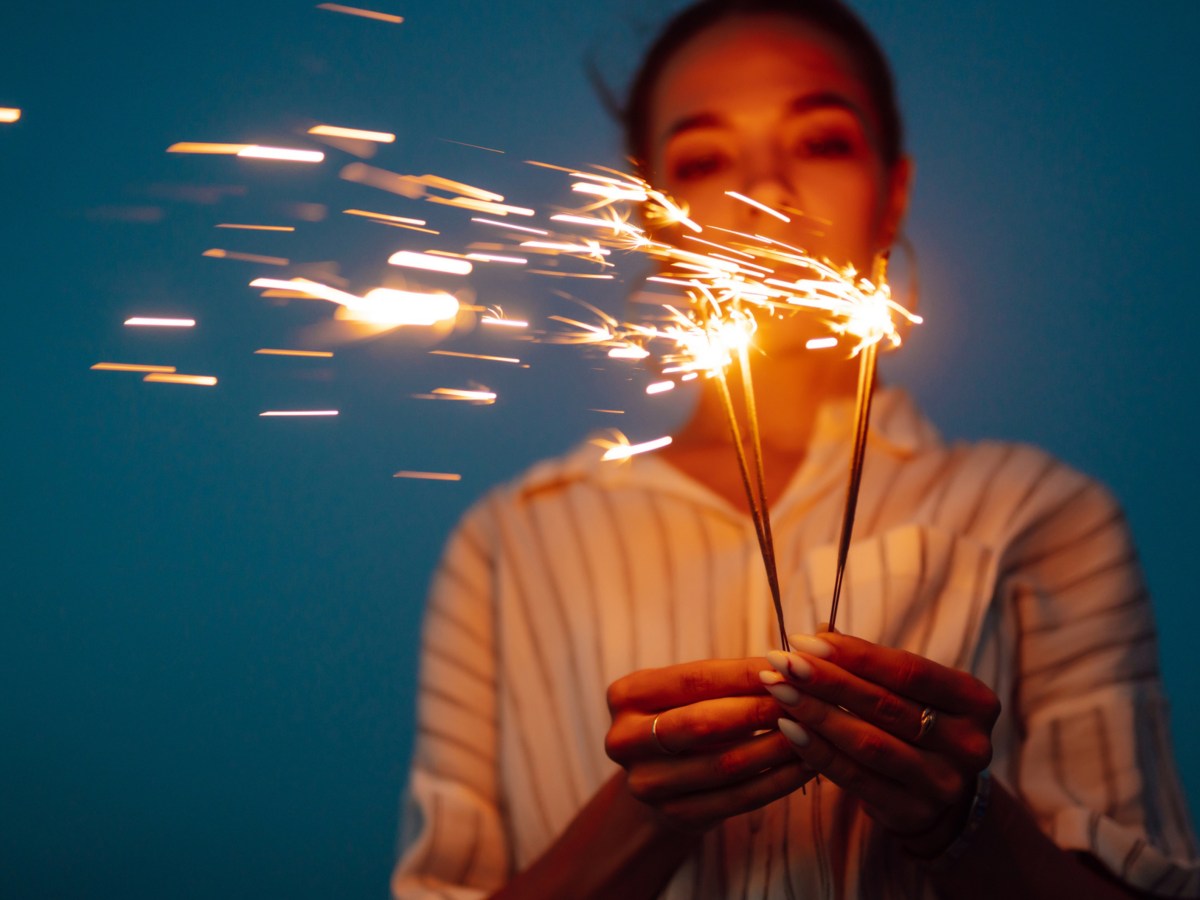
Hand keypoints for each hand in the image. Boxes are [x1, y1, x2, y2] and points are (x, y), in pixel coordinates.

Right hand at [605, 658, 814, 832]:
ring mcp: (646, 784)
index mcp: (626, 695)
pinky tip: (805, 764)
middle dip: (760, 709)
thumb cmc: (684, 716)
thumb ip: (730, 677)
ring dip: (777, 747)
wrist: (659, 779)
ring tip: (813, 731)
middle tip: (806, 699)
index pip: (694, 679)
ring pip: (725, 764)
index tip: (791, 666)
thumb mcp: (688, 691)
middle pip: (703, 723)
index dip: (745, 674)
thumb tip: (794, 660)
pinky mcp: (674, 816)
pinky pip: (737, 799)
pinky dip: (777, 781)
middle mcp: (625, 740)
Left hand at [762, 630, 999, 856]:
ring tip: (777, 690)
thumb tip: (817, 632)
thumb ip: (869, 663)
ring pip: (868, 742)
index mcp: (976, 700)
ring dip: (815, 713)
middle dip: (825, 680)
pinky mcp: (913, 812)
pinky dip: (817, 751)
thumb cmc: (916, 724)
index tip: (804, 640)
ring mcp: (943, 783)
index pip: (908, 670)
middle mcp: (969, 744)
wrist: (941, 798)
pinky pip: (855, 777)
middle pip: (885, 704)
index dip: (854, 654)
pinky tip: (788, 729)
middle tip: (781, 662)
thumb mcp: (909, 691)